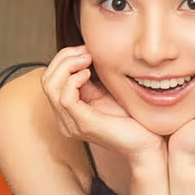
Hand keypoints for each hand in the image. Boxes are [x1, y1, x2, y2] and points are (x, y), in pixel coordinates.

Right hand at [41, 46, 165, 168]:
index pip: (50, 79)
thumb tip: (84, 53)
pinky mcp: (83, 124)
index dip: (64, 58)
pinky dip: (74, 79)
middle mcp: (65, 119)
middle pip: (47, 80)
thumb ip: (92, 79)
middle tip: (85, 51)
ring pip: (51, 86)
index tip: (85, 49)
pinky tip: (89, 73)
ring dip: (67, 65)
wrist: (147, 144)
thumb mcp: (107, 92)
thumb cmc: (132, 119)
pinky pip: (65, 97)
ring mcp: (72, 123)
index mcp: (68, 112)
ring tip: (87, 58)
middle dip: (63, 58)